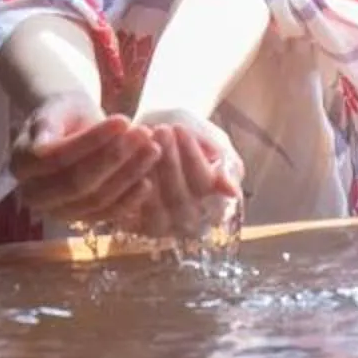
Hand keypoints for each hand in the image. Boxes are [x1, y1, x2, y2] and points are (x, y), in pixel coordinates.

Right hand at [7, 93, 162, 229]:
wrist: (73, 128)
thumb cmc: (65, 114)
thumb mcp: (55, 108)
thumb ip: (47, 123)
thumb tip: (41, 146)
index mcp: (20, 164)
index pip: (59, 157)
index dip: (92, 141)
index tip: (124, 120)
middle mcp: (33, 195)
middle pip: (77, 183)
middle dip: (114, 158)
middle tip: (144, 134)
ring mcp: (57, 211)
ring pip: (95, 199)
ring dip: (128, 176)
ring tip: (153, 149)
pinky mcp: (81, 219)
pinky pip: (106, 215)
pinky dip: (129, 200)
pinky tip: (149, 181)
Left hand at [92, 109, 244, 241]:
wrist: (159, 131)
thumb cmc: (192, 136)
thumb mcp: (214, 143)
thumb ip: (225, 166)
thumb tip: (232, 192)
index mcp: (218, 207)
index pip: (204, 186)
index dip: (192, 158)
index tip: (180, 129)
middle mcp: (192, 224)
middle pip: (179, 197)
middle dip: (168, 161)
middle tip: (160, 130)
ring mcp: (162, 227)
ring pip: (155, 206)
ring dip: (148, 170)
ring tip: (143, 139)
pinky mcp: (134, 225)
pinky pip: (129, 209)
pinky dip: (128, 182)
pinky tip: (126, 154)